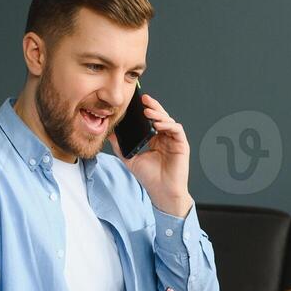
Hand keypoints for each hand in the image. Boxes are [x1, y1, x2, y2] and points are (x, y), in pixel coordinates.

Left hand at [112, 93, 192, 217]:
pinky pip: (176, 129)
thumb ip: (120, 145)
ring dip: (159, 114)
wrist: (162, 192)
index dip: (145, 109)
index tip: (136, 102)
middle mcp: (165, 137)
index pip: (151, 120)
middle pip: (160, 116)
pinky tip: (157, 124)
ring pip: (168, 120)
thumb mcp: (130, 158)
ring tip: (147, 112)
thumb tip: (108, 133)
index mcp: (155, 139)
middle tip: (144, 99)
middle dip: (153, 106)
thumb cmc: (149, 178)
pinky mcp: (182, 145)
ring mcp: (174, 140)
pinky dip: (167, 125)